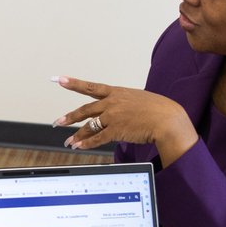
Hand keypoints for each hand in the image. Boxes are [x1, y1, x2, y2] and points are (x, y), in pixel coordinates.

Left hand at [52, 76, 197, 166]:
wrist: (167, 120)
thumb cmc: (157, 110)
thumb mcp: (138, 99)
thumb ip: (124, 103)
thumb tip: (116, 111)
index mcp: (117, 92)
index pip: (91, 87)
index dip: (73, 83)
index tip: (59, 80)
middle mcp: (112, 103)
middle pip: (85, 110)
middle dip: (69, 117)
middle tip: (58, 122)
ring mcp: (113, 116)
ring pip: (89, 126)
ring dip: (77, 135)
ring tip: (69, 142)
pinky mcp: (116, 130)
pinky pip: (97, 138)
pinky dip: (87, 143)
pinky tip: (79, 147)